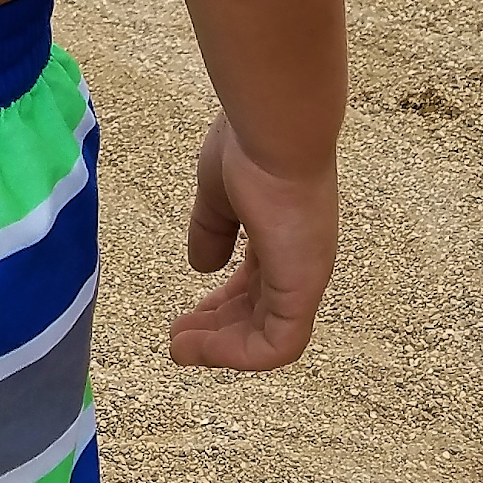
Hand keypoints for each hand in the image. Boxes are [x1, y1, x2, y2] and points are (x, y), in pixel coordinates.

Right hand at [168, 111, 337, 370]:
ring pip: (266, 335)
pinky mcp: (301, 289)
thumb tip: (201, 264)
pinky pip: (275, 345)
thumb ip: (212, 228)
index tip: (188, 313)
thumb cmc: (251, 145)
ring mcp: (304, 275)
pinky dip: (237, 354)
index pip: (255, 281)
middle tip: (178, 341)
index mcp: (283, 232)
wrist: (275, 128)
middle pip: (258, 311)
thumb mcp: (219, 191)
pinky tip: (201, 349)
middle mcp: (299, 258)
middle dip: (217, 330)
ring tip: (179, 349)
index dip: (222, 301)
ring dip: (221, 348)